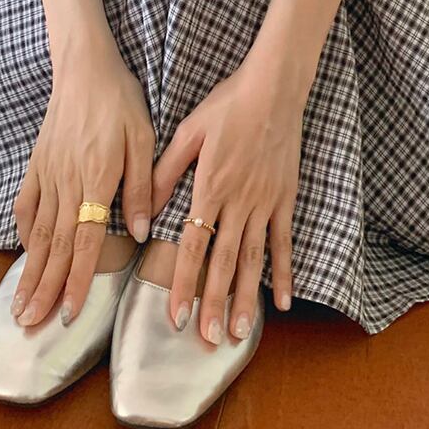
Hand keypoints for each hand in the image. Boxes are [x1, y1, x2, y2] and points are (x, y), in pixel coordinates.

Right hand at [10, 45, 154, 327]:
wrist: (84, 67)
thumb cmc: (120, 102)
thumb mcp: (143, 139)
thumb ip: (142, 187)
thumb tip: (139, 232)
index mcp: (95, 180)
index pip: (84, 241)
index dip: (75, 279)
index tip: (67, 312)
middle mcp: (66, 183)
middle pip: (53, 246)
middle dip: (42, 289)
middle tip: (30, 325)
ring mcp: (47, 174)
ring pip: (38, 232)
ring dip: (29, 271)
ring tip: (20, 304)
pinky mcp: (38, 163)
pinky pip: (27, 204)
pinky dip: (24, 232)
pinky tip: (26, 252)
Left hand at [150, 54, 303, 343]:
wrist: (273, 88)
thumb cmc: (227, 105)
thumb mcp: (187, 132)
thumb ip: (165, 172)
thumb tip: (144, 209)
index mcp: (209, 187)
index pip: (192, 246)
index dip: (183, 284)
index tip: (175, 316)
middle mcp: (238, 202)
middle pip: (223, 262)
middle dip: (213, 305)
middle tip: (207, 340)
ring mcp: (264, 202)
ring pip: (253, 259)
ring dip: (246, 298)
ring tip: (240, 333)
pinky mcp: (284, 199)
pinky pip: (284, 242)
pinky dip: (284, 273)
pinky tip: (281, 302)